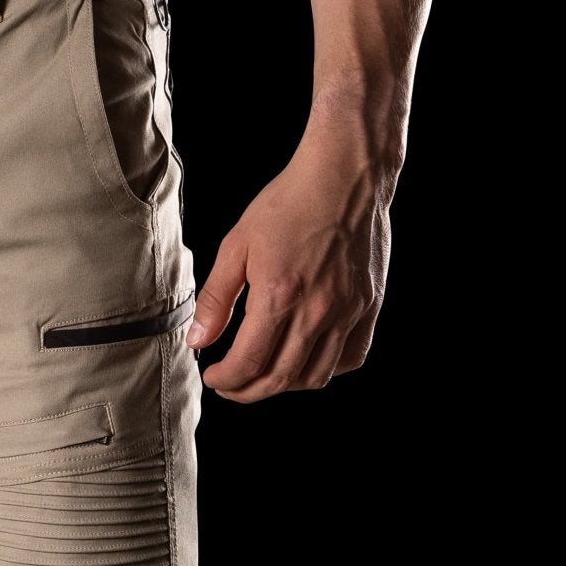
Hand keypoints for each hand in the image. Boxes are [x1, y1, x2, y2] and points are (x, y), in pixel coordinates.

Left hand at [187, 135, 393, 402]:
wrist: (347, 174)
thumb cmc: (290, 202)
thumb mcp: (237, 245)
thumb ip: (216, 298)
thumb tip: (197, 341)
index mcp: (279, 297)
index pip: (247, 364)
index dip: (225, 380)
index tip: (213, 376)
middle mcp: (317, 311)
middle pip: (280, 379)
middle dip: (248, 391)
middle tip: (231, 386)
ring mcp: (347, 311)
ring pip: (316, 376)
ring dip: (285, 386)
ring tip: (265, 375)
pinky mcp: (368, 305)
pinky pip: (351, 357)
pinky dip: (326, 369)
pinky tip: (306, 359)